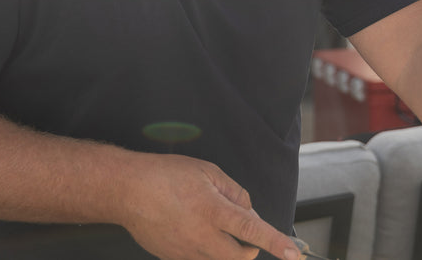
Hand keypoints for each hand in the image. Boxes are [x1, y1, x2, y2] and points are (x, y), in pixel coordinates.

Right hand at [119, 153, 299, 259]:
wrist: (127, 191)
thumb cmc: (165, 175)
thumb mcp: (206, 171)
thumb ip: (234, 191)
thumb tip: (248, 210)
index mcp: (213, 210)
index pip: (253, 231)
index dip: (276, 243)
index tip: (294, 255)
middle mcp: (202, 237)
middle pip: (241, 257)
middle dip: (250, 248)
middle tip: (241, 228)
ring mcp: (187, 252)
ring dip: (228, 250)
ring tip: (211, 224)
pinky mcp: (174, 259)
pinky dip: (207, 250)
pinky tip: (191, 227)